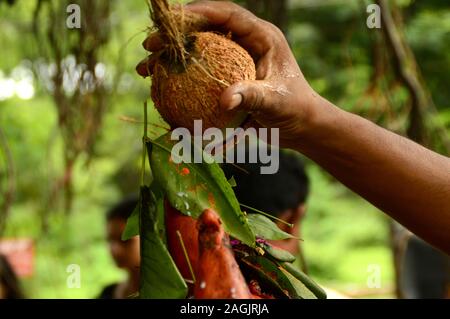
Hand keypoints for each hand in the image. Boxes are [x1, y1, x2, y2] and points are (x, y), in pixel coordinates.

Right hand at [137, 0, 321, 147]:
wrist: (302, 127)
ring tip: (147, 68)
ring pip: (197, 51)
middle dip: (175, 35)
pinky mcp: (227, 79)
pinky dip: (181, 79)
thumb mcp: (276, 102)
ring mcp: (234, 61)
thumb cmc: (296, 109)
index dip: (198, 12)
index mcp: (261, 36)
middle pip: (204, 29)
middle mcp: (245, 43)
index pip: (226, 14)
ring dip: (172, 58)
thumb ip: (252, 97)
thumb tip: (224, 101)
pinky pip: (199, 73)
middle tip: (150, 46)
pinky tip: (162, 89)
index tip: (172, 21)